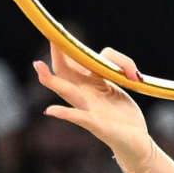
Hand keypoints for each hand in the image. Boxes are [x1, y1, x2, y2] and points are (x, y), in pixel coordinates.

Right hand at [32, 50, 161, 164]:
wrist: (135, 141)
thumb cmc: (123, 112)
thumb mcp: (119, 82)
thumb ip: (119, 65)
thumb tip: (124, 63)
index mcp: (88, 83)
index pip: (72, 61)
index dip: (65, 46)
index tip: (56, 31)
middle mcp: (83, 94)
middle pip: (64, 72)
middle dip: (57, 55)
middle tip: (51, 37)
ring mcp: (87, 109)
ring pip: (66, 91)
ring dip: (51, 80)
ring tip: (38, 68)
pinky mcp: (96, 125)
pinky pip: (78, 117)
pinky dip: (64, 113)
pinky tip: (50, 110)